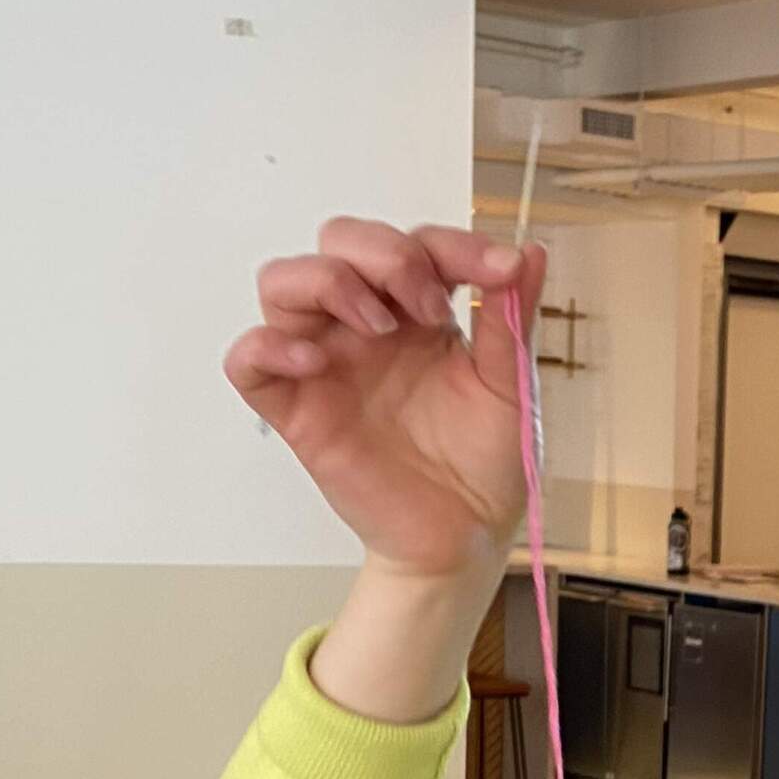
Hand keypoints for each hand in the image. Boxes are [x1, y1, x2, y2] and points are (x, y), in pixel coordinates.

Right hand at [225, 219, 551, 578]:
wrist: (464, 536)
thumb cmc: (483, 462)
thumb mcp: (510, 384)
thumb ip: (512, 318)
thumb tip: (531, 251)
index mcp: (417, 312)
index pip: (416, 244)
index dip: (452, 245)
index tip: (500, 271)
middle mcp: (365, 326)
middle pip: (338, 241)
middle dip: (384, 254)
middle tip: (430, 307)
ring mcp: (326, 363)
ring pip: (282, 282)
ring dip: (327, 283)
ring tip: (378, 328)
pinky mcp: (296, 410)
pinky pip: (248, 360)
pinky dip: (267, 347)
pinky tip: (314, 363)